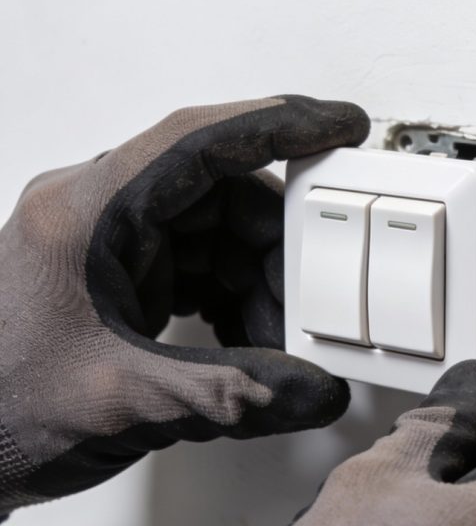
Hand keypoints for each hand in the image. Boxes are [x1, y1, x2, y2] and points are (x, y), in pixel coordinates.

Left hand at [0, 96, 367, 515]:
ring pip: (219, 233)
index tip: (340, 127)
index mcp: (86, 213)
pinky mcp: (123, 275)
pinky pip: (202, 266)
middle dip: (279, 249)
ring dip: (261, 283)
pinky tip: (249, 343)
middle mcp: (100, 213)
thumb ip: (226, 394)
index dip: (278, 125)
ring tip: (281, 340)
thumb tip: (313, 389)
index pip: (196, 143)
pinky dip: (237, 300)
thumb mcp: (120, 400)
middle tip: (316, 298)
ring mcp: (112, 243)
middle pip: (222, 195)